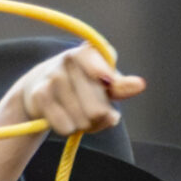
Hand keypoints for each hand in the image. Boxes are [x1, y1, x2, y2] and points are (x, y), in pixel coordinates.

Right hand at [0, 45, 144, 180]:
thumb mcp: (103, 84)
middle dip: (98, 117)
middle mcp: (70, 58)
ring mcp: (54, 76)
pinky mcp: (40, 94)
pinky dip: (68, 128)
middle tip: (92, 109)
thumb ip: (120, 86)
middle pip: (97, 110)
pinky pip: (65, 126)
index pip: (105, 74)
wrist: (40, 84)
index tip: (107, 83)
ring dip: (83, 124)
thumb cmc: (80, 83)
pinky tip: (64, 117)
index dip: (109, 82)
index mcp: (89, 52)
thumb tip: (140, 85)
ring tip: (77, 112)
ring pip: (82, 121)